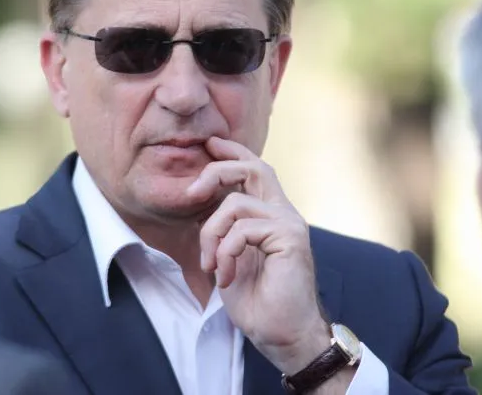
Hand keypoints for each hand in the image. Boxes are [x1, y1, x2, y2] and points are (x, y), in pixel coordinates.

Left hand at [187, 137, 331, 374]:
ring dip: (211, 235)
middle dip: (217, 170)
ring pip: (236, 203)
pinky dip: (224, 253)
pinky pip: (242, 229)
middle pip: (254, 167)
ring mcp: (289, 224)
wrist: (284, 336)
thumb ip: (225, 229)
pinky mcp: (290, 238)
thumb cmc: (257, 302)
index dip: (233, 153)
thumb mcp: (231, 257)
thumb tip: (202, 201)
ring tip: (211, 266)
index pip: (256, 170)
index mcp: (272, 215)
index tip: (209, 144)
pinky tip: (226, 278)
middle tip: (192, 192)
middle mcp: (284, 213)